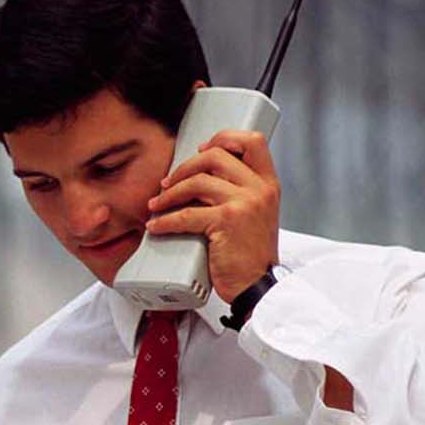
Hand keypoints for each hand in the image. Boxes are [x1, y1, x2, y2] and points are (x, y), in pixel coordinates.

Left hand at [144, 129, 280, 302]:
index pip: (253, 141)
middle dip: (184, 168)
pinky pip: (186, 214)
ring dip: (169, 194)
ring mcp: (245, 203)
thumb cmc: (251, 254)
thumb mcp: (257, 214)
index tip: (200, 151)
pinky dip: (165, 221)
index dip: (223, 138)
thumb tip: (203, 177)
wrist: (258, 285)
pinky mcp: (227, 221)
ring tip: (157, 205)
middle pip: (215, 156)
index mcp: (268, 183)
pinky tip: (155, 226)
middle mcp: (260, 188)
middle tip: (168, 184)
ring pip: (197, 182)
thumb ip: (241, 191)